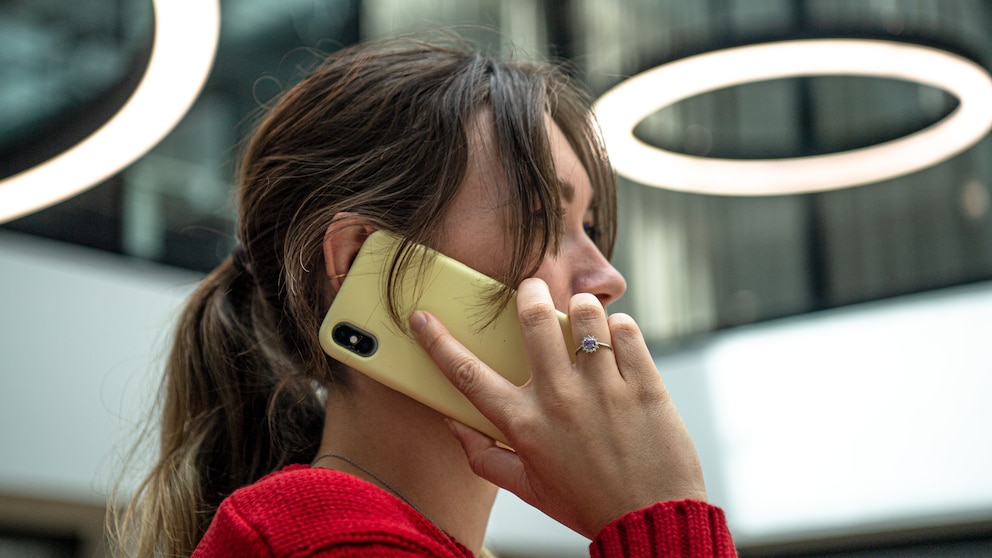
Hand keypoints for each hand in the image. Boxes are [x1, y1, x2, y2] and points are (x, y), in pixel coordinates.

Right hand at [410, 277, 706, 537]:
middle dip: (530, 291)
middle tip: (533, 288)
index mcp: (524, 425)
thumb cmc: (589, 505)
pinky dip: (621, 328)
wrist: (651, 523)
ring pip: (586, 314)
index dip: (437, 342)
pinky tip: (618, 342)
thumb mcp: (528, 489)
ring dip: (583, 308)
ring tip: (586, 320)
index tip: (422, 319)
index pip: (468, 374)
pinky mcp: (644, 384)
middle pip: (533, 319)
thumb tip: (454, 427)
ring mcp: (604, 389)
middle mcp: (560, 399)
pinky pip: (627, 331)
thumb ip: (485, 457)